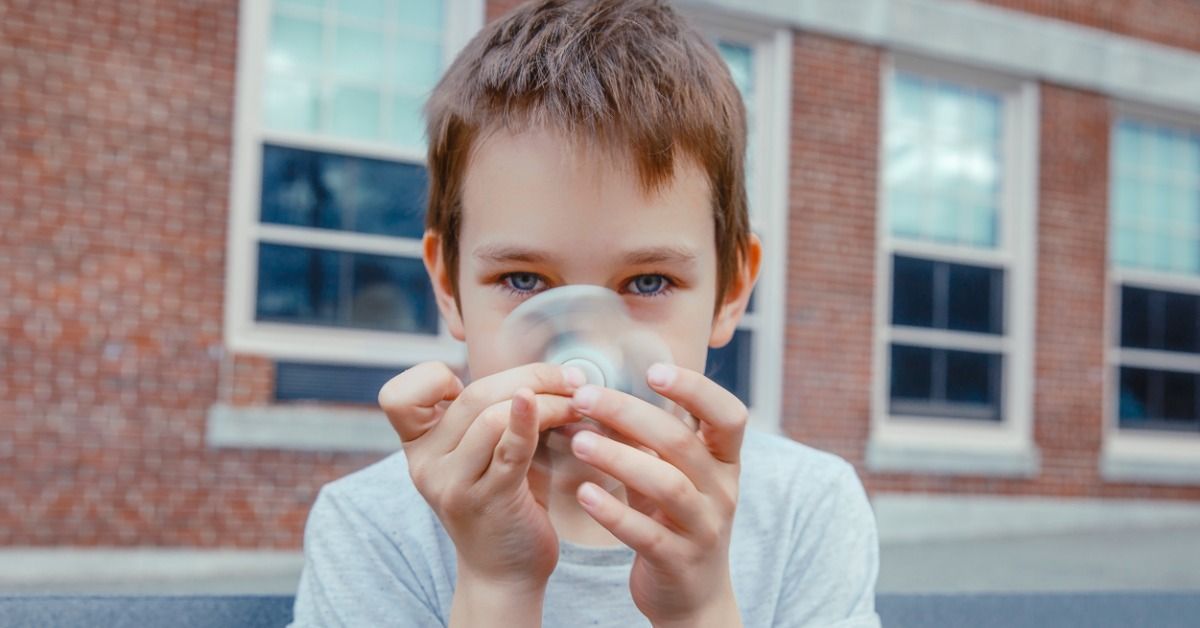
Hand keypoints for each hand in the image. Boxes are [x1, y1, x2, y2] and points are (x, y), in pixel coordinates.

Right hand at [378, 362, 584, 589]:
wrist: (506, 573)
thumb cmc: (502, 502)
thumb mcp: (479, 455)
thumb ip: (486, 415)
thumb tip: (538, 369)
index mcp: (417, 447)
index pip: (399, 395)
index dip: (434, 377)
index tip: (487, 387)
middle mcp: (425, 464)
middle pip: (471, 394)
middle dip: (529, 377)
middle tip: (572, 381)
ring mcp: (452, 484)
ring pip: (490, 414)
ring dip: (546, 401)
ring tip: (579, 406)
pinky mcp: (487, 499)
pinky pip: (509, 447)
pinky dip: (532, 420)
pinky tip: (558, 407)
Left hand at [566, 363, 746, 627]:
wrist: (692, 597)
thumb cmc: (675, 519)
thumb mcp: (674, 474)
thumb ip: (648, 439)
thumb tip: (597, 394)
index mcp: (725, 462)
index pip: (728, 415)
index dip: (696, 389)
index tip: (653, 371)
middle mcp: (722, 491)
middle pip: (681, 443)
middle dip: (629, 414)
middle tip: (584, 398)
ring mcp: (704, 528)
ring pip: (667, 485)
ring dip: (619, 458)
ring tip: (578, 441)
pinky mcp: (678, 561)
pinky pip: (646, 534)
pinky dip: (614, 512)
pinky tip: (583, 494)